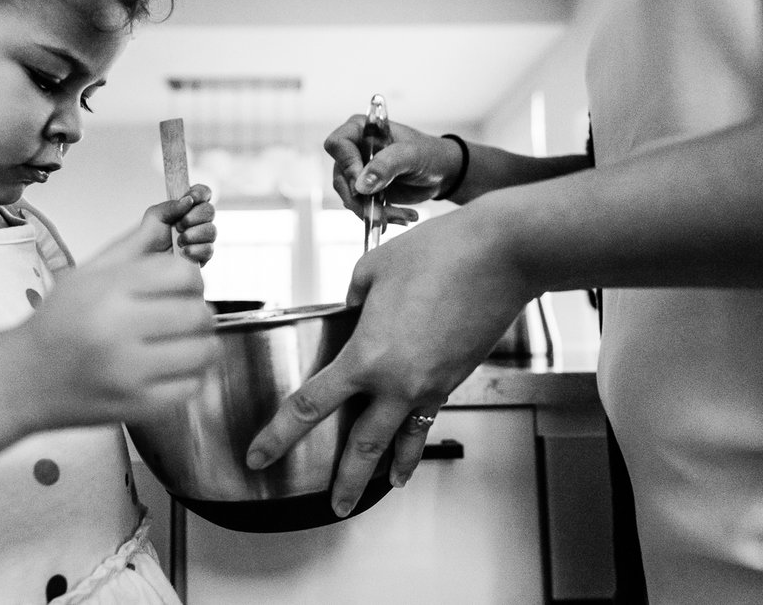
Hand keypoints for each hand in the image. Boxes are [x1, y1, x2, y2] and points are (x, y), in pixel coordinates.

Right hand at [15, 214, 219, 430]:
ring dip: (199, 344)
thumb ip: (136, 245)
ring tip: (179, 342)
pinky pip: (192, 386)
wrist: (21, 380)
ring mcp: (129, 373)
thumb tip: (173, 214)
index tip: (181, 287)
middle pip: (199, 313)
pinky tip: (167, 369)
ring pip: (204, 351)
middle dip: (197, 311)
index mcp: (109, 290)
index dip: (191, 278)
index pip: (185, 274)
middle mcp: (118, 330)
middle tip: (180, 316)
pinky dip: (188, 376)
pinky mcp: (137, 406)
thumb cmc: (58, 323)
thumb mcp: (89, 273)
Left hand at [139, 184, 216, 264]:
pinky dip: (195, 249)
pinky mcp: (203, 256)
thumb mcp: (155, 215)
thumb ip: (172, 205)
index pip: (203, 193)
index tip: (192, 197)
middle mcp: (197, 222)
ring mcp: (202, 239)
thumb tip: (189, 200)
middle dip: (194, 217)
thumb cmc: (149, 237)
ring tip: (179, 241)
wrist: (145, 260)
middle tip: (178, 226)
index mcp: (187, 208)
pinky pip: (209, 249)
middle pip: (210, 211)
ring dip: (193, 234)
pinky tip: (183, 252)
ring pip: (212, 230)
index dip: (201, 193)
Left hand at [246, 207, 530, 516]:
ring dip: (382, 474)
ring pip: (399, 443)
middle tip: (331, 508)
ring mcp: (429, 385)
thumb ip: (351, 300)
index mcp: (366, 356)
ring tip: (370, 495)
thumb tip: (350, 315)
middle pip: (360, 446)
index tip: (259, 456)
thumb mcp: (373, 270)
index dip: (278, 436)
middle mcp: (397, 382)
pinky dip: (415, 443)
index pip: (309, 407)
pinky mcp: (454, 378)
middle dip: (343, 481)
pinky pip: (426, 421)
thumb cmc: (439, 253)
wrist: (502, 255)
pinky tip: (408, 455)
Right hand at [325, 115, 464, 223]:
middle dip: (361, 201)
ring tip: (404, 217)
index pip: (338, 145)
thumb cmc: (429, 153)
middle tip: (382, 216)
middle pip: (341, 179)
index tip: (362, 186)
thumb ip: (387, 165)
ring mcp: (358, 173)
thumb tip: (360, 186)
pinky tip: (404, 217)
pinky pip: (363, 209)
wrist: (442, 172)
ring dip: (374, 213)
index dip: (346, 165)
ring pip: (351, 199)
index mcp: (361, 129)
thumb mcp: (411, 155)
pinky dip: (382, 218)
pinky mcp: (366, 192)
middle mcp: (354, 150)